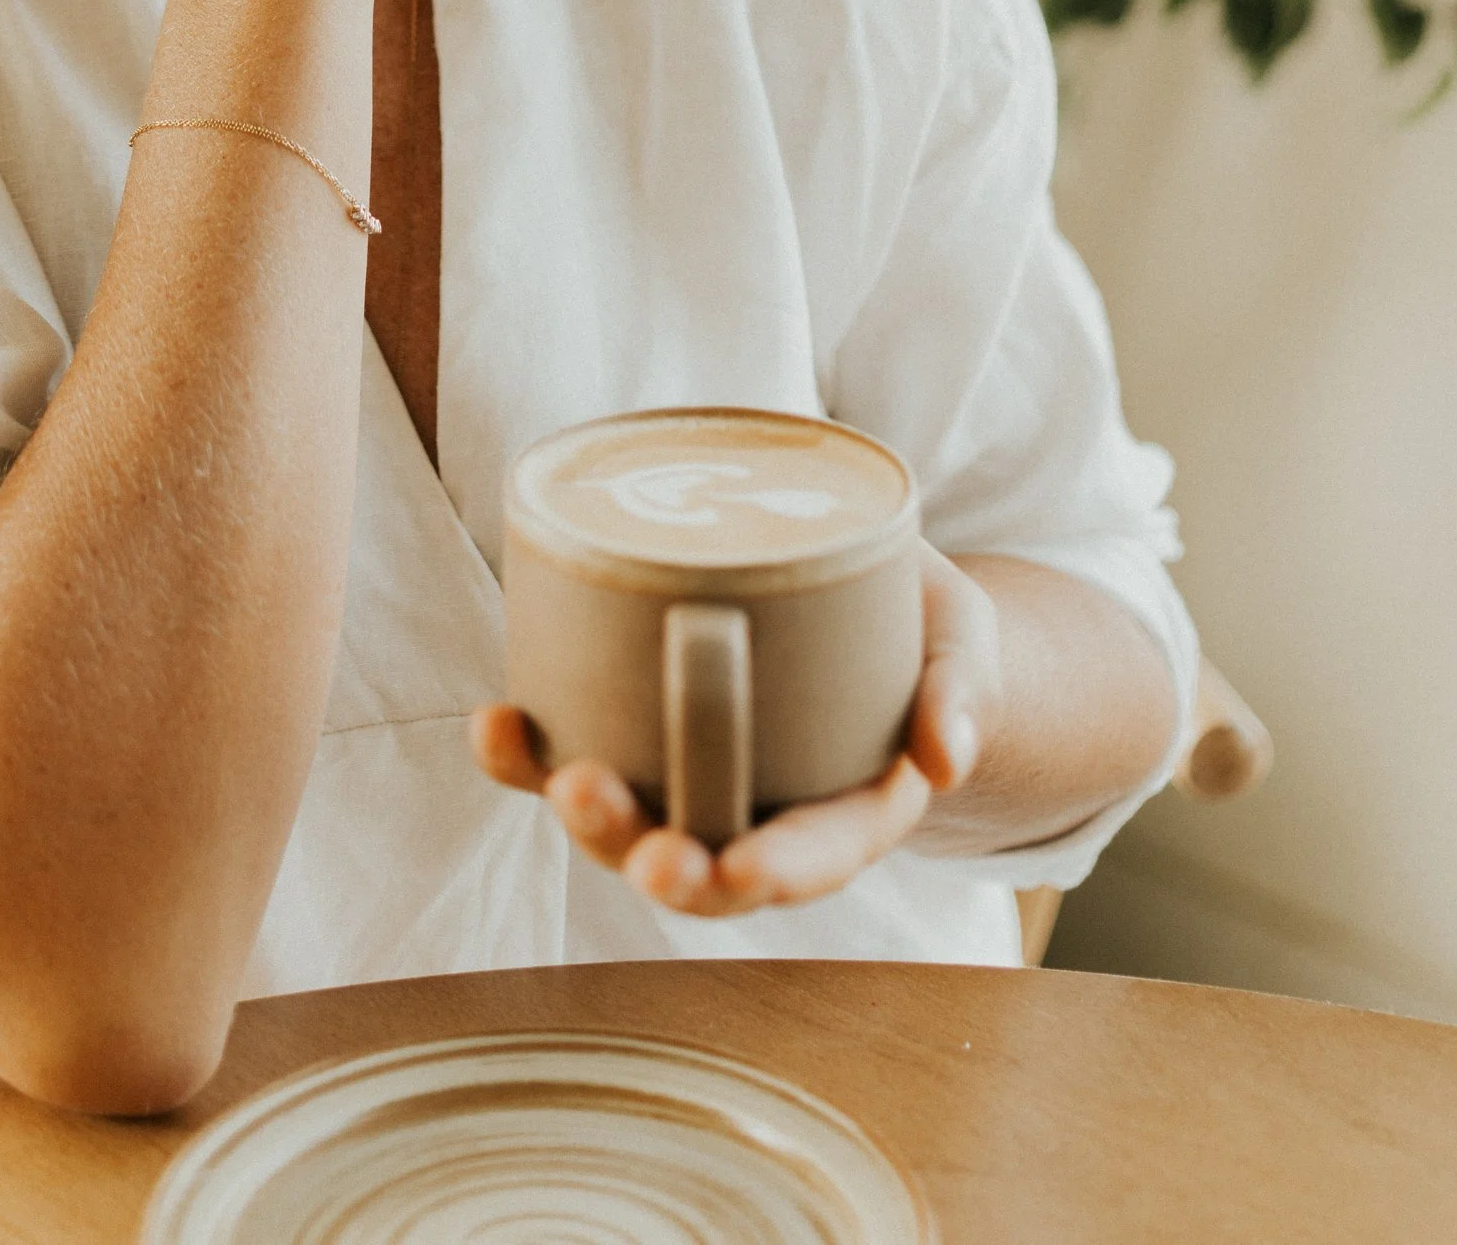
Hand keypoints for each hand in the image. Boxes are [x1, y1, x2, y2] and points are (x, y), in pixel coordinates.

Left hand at [470, 543, 1002, 918]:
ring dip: (587, 819)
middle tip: (646, 848)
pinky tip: (495, 728)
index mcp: (849, 809)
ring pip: (632, 825)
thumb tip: (946, 756)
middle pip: (710, 864)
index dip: (779, 871)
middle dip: (670, 868)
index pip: (815, 855)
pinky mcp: (631, 731)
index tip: (742, 869)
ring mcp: (688, 777)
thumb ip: (961, 686)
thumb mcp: (960, 637)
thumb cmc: (919, 619)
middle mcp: (760, 811)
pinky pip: (571, 756)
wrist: (867, 585)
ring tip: (556, 775)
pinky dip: (526, 757)